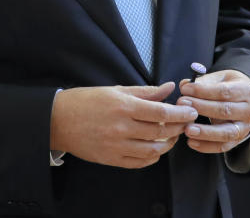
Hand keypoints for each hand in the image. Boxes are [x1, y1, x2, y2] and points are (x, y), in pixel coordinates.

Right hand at [50, 82, 198, 168]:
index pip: (161, 112)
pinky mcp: (111, 159)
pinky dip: (152, 157)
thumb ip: (145, 91)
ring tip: (173, 136)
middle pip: (160, 131)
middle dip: (178, 127)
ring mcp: (116, 146)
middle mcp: (121, 128)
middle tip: (187, 122)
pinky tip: (156, 148)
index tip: (191, 111)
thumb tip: (168, 87)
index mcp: (123, 106)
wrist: (59, 121)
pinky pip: (139, 162)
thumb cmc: (86, 101)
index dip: (180, 113)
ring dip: (168, 144)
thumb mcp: (116, 90)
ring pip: (153, 150)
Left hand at [177, 69, 249, 153]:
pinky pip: (223, 146)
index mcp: (246, 90)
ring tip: (187, 129)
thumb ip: (203, 81)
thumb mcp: (220, 78)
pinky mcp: (238, 140)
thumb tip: (184, 86)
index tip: (185, 89)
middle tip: (182, 104)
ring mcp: (244, 127)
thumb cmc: (229, 86)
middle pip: (224, 110)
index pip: (224, 91)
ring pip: (226, 132)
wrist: (245, 100)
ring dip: (205, 132)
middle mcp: (248, 110)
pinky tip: (191, 142)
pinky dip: (206, 146)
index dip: (203, 91)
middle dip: (201, 108)